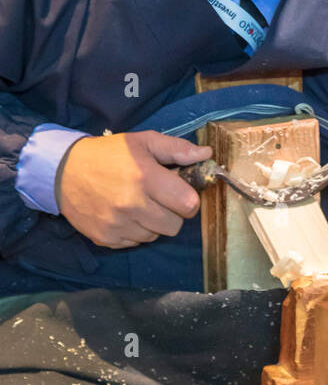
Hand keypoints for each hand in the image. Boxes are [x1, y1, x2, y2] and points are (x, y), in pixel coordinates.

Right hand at [57, 131, 212, 248]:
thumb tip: (206, 155)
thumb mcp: (143, 142)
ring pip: (156, 236)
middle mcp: (132, 205)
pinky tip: (125, 215)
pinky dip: (136, 231)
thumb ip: (177, 149)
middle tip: (160, 199)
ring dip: (154, 223)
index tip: (180, 192)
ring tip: (139, 204)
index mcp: (145, 178)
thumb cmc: (109, 154)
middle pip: (175, 226)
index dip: (189, 199)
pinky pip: (136, 243)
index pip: (188, 205)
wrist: (63, 171)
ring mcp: (117, 225)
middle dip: (172, 213)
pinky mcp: (106, 239)